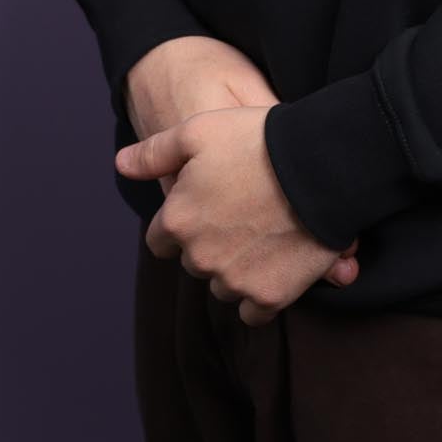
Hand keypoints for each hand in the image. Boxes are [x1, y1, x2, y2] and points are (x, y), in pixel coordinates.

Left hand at [124, 37, 358, 290]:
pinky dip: (262, 293)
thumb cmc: (258, 140)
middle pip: (195, 262)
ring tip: (264, 233)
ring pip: (223, 285)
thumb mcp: (198, 130)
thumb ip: (154, 153)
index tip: (208, 205)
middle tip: (242, 212)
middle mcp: (200, 258)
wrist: (320, 165)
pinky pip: (253, 310)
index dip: (182, 220)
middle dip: (211, 243)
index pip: (161, 240)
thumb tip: (121, 165)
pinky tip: (278, 264)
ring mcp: (234, 281)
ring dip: (236, 268)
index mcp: (177, 221)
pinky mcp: (269, 296)